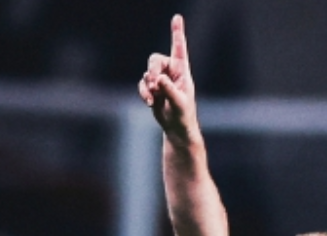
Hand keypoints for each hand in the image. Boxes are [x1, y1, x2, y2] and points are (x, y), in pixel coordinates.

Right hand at [138, 15, 197, 140]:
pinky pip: (143, 84)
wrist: (177, 128)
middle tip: (154, 83)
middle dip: (152, 70)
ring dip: (148, 85)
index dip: (177, 33)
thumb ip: (169, 90)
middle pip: (155, 59)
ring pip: (147, 72)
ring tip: (154, 98)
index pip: (179, 49)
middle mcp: (171, 72)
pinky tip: (150, 102)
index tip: (177, 17)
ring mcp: (161, 80)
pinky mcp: (153, 89)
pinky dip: (144, 93)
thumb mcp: (178, 103)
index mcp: (182, 72)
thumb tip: (158, 79)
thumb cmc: (183, 115)